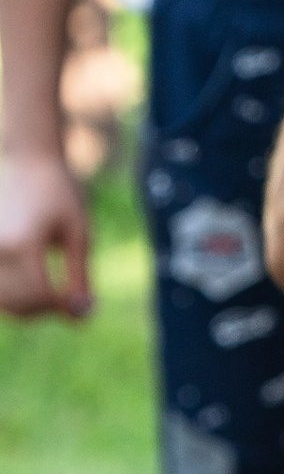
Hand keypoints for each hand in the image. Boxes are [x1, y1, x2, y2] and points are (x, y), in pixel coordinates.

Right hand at [0, 150, 91, 318]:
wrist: (30, 160)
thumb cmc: (61, 192)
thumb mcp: (79, 232)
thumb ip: (79, 275)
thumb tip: (81, 314)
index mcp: (24, 245)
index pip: (42, 296)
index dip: (65, 308)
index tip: (85, 306)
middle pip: (20, 304)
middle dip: (48, 311)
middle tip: (71, 301)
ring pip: (3, 303)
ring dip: (29, 308)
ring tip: (53, 293)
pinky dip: (12, 298)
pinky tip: (33, 286)